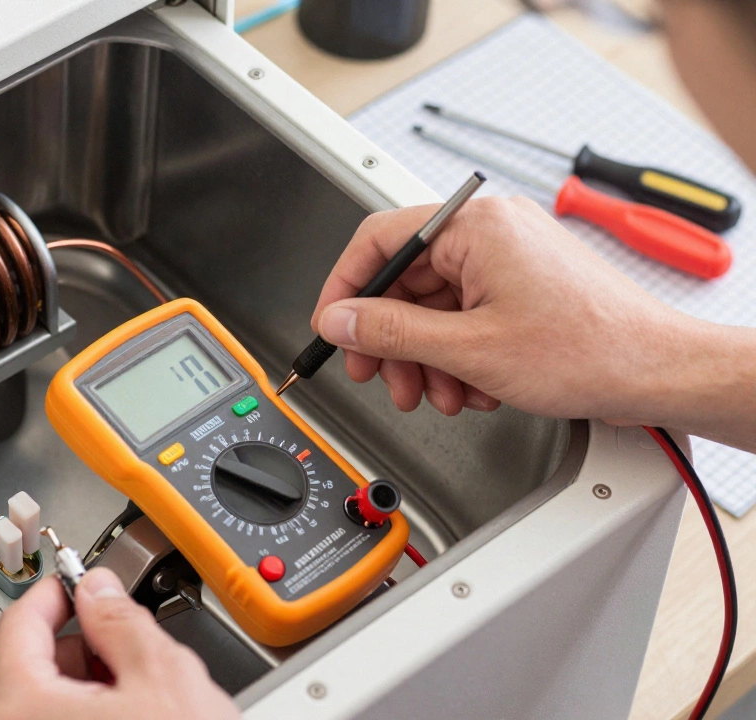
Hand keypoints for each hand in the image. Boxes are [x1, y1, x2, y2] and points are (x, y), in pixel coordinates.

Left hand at [0, 568, 238, 719]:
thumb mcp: (163, 675)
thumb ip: (124, 618)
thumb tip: (101, 587)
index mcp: (20, 704)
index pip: (18, 622)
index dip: (57, 588)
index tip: (79, 579)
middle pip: (32, 663)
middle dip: (84, 642)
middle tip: (126, 638)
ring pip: (48, 698)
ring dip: (92, 682)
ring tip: (142, 690)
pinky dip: (92, 713)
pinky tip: (135, 713)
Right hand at [311, 196, 696, 423]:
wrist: (656, 373)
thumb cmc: (590, 350)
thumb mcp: (469, 348)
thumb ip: (391, 331)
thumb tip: (340, 318)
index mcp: (475, 225)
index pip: (379, 239)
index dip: (345, 288)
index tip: (333, 326)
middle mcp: (491, 230)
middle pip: (405, 279)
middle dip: (392, 338)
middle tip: (381, 375)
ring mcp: (509, 256)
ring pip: (434, 305)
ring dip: (426, 356)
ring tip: (437, 392)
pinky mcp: (523, 283)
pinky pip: (465, 313)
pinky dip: (457, 353)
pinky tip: (470, 385)